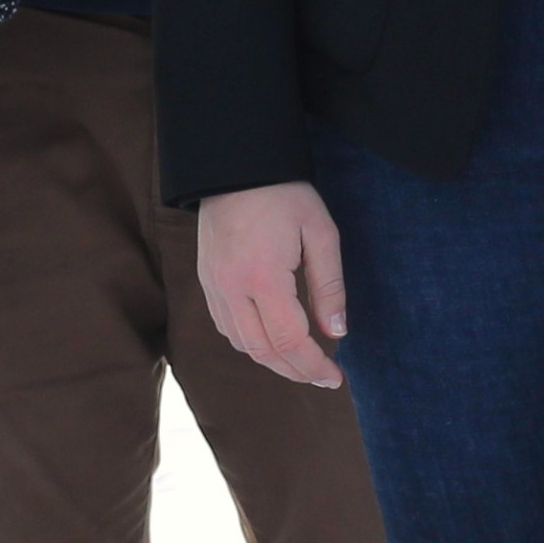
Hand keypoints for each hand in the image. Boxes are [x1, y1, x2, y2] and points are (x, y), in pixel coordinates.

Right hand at [198, 180, 349, 388]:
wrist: (233, 165)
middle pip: (263, 351)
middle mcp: (231, 288)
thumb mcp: (320, 232)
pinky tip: (271, 339)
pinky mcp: (206, 280)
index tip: (335, 378)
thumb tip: (337, 333)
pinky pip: (226, 326)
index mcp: (262, 276)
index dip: (314, 366)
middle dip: (296, 371)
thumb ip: (329, 286)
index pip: (289, 341)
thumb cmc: (283, 193)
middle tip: (323, 376)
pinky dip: (250, 343)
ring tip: (301, 361)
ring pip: (242, 344)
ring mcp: (213, 285)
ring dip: (273, 360)